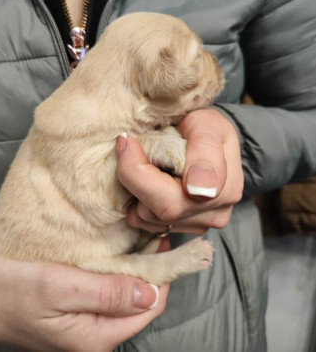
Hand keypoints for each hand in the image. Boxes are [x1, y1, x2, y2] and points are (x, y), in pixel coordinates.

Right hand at [0, 256, 168, 351]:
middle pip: (141, 306)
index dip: (162, 276)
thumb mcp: (60, 287)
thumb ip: (107, 294)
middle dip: (151, 273)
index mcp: (96, 339)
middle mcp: (96, 342)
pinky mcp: (79, 320)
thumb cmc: (11, 292)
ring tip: (139, 243)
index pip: (149, 308)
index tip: (163, 244)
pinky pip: (110, 299)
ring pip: (127, 301)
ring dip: (136, 273)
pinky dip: (119, 278)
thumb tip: (151, 294)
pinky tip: (117, 259)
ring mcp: (88, 332)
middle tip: (152, 237)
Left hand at [117, 108, 242, 233]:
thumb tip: (199, 190)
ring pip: (146, 219)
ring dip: (136, 189)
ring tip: (147, 162)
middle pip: (155, 212)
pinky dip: (139, 199)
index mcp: (225, 190)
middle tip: (130, 148)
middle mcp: (214, 215)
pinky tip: (150, 179)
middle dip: (133, 179)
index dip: (137, 172)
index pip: (169, 199)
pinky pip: (144, 222)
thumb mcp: (207, 123)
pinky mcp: (180, 228)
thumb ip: (205, 150)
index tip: (127, 141)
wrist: (208, 136)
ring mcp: (198, 225)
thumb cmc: (207, 126)